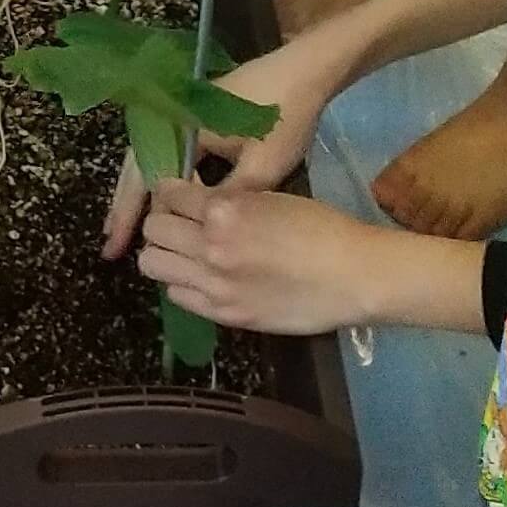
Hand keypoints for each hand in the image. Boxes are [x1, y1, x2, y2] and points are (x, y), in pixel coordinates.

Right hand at [103, 35, 339, 257]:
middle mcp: (175, 117)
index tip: (118, 249)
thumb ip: (227, 201)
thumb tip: (200, 234)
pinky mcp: (200, 114)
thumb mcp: (263, 167)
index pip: (148, 180)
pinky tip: (165, 201)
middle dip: (126, 209)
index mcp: (183, 128)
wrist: (309, 68)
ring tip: (128, 230)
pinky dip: (164, 178)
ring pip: (153, 159)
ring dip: (141, 194)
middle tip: (111, 247)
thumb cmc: (286, 115)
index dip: (133, 217)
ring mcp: (186, 113)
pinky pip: (171, 151)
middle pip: (139, 168)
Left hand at [139, 178, 387, 334]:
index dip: (172, 191)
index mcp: (223, 210)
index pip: (168, 194)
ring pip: (153, 264)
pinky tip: (204, 277)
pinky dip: (182, 283)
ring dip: (166, 253)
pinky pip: (176, 296)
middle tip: (181, 222)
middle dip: (164, 220)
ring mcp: (213, 284)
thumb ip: (228, 202)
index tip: (180, 195)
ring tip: (187, 252)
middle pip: (153, 228)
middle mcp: (209, 246)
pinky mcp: (223, 314)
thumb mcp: (269, 197)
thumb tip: (197, 202)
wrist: (353, 276)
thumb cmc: (321, 227)